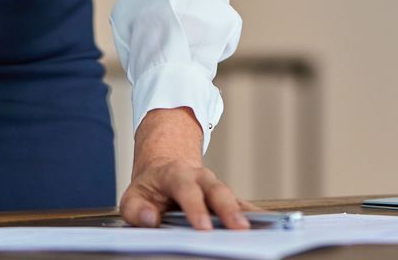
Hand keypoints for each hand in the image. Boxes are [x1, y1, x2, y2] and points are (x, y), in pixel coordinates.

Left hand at [119, 108, 250, 229]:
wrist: (165, 169)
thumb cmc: (151, 187)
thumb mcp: (133, 196)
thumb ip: (136, 209)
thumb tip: (150, 219)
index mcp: (175, 174)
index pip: (186, 189)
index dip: (195, 208)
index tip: (203, 227)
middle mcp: (200, 177)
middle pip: (217, 190)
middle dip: (228, 210)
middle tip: (238, 229)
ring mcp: (214, 187)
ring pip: (232, 197)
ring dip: (243, 213)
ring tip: (252, 230)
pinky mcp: (224, 199)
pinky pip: (240, 205)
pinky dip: (251, 214)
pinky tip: (264, 224)